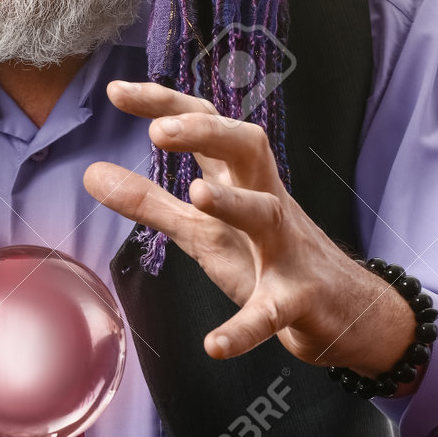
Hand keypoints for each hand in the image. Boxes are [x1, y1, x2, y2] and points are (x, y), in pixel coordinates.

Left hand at [83, 81, 415, 377]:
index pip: (206, 124)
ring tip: (198, 194)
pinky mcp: (297, 301)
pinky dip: (245, 329)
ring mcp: (286, 250)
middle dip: (208, 132)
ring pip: (267, 214)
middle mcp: (267, 201)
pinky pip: (272, 312)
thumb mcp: (201, 229)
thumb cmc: (266, 258)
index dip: (165, 103)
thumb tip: (90, 173)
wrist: (347, 312)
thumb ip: (148, 202)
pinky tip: (215, 345)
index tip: (116, 91)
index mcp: (241, 180)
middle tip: (159, 131)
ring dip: (235, 203)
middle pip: (248, 146)